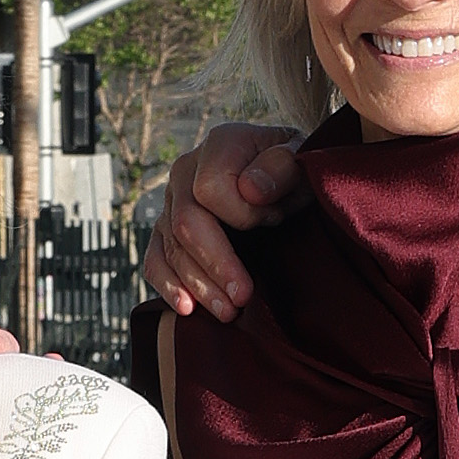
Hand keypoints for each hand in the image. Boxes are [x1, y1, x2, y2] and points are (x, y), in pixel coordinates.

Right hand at [147, 121, 304, 321]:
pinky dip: (168, 286)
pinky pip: (155, 260)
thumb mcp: (303, 161)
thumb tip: (250, 189)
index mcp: (219, 145)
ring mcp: (172, 202)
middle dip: (215, 264)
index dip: (241, 214)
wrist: (286, 178)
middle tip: (243, 297)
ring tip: (228, 312)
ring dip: (199, 285)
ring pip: (172, 249)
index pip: (210, 188)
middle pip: (185, 223)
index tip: (273, 222)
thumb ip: (282, 167)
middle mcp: (186, 171)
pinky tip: (187, 308)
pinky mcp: (167, 231)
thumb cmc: (296, 172)